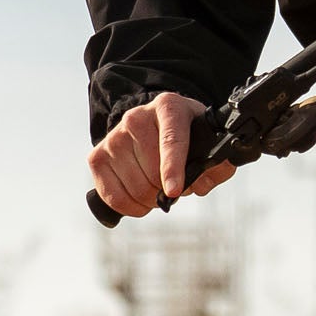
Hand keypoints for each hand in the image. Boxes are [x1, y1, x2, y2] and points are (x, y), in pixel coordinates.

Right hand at [86, 91, 234, 218]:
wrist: (155, 125)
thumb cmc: (188, 136)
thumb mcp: (210, 142)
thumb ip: (217, 165)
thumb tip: (199, 185)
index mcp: (169, 108)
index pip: (170, 140)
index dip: (172, 168)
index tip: (175, 190)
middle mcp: (137, 118)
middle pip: (153, 173)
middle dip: (169, 190)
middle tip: (175, 186)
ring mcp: (114, 137)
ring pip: (136, 189)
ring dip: (152, 199)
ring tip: (159, 187)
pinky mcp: (97, 157)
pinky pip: (113, 197)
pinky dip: (131, 207)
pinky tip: (141, 198)